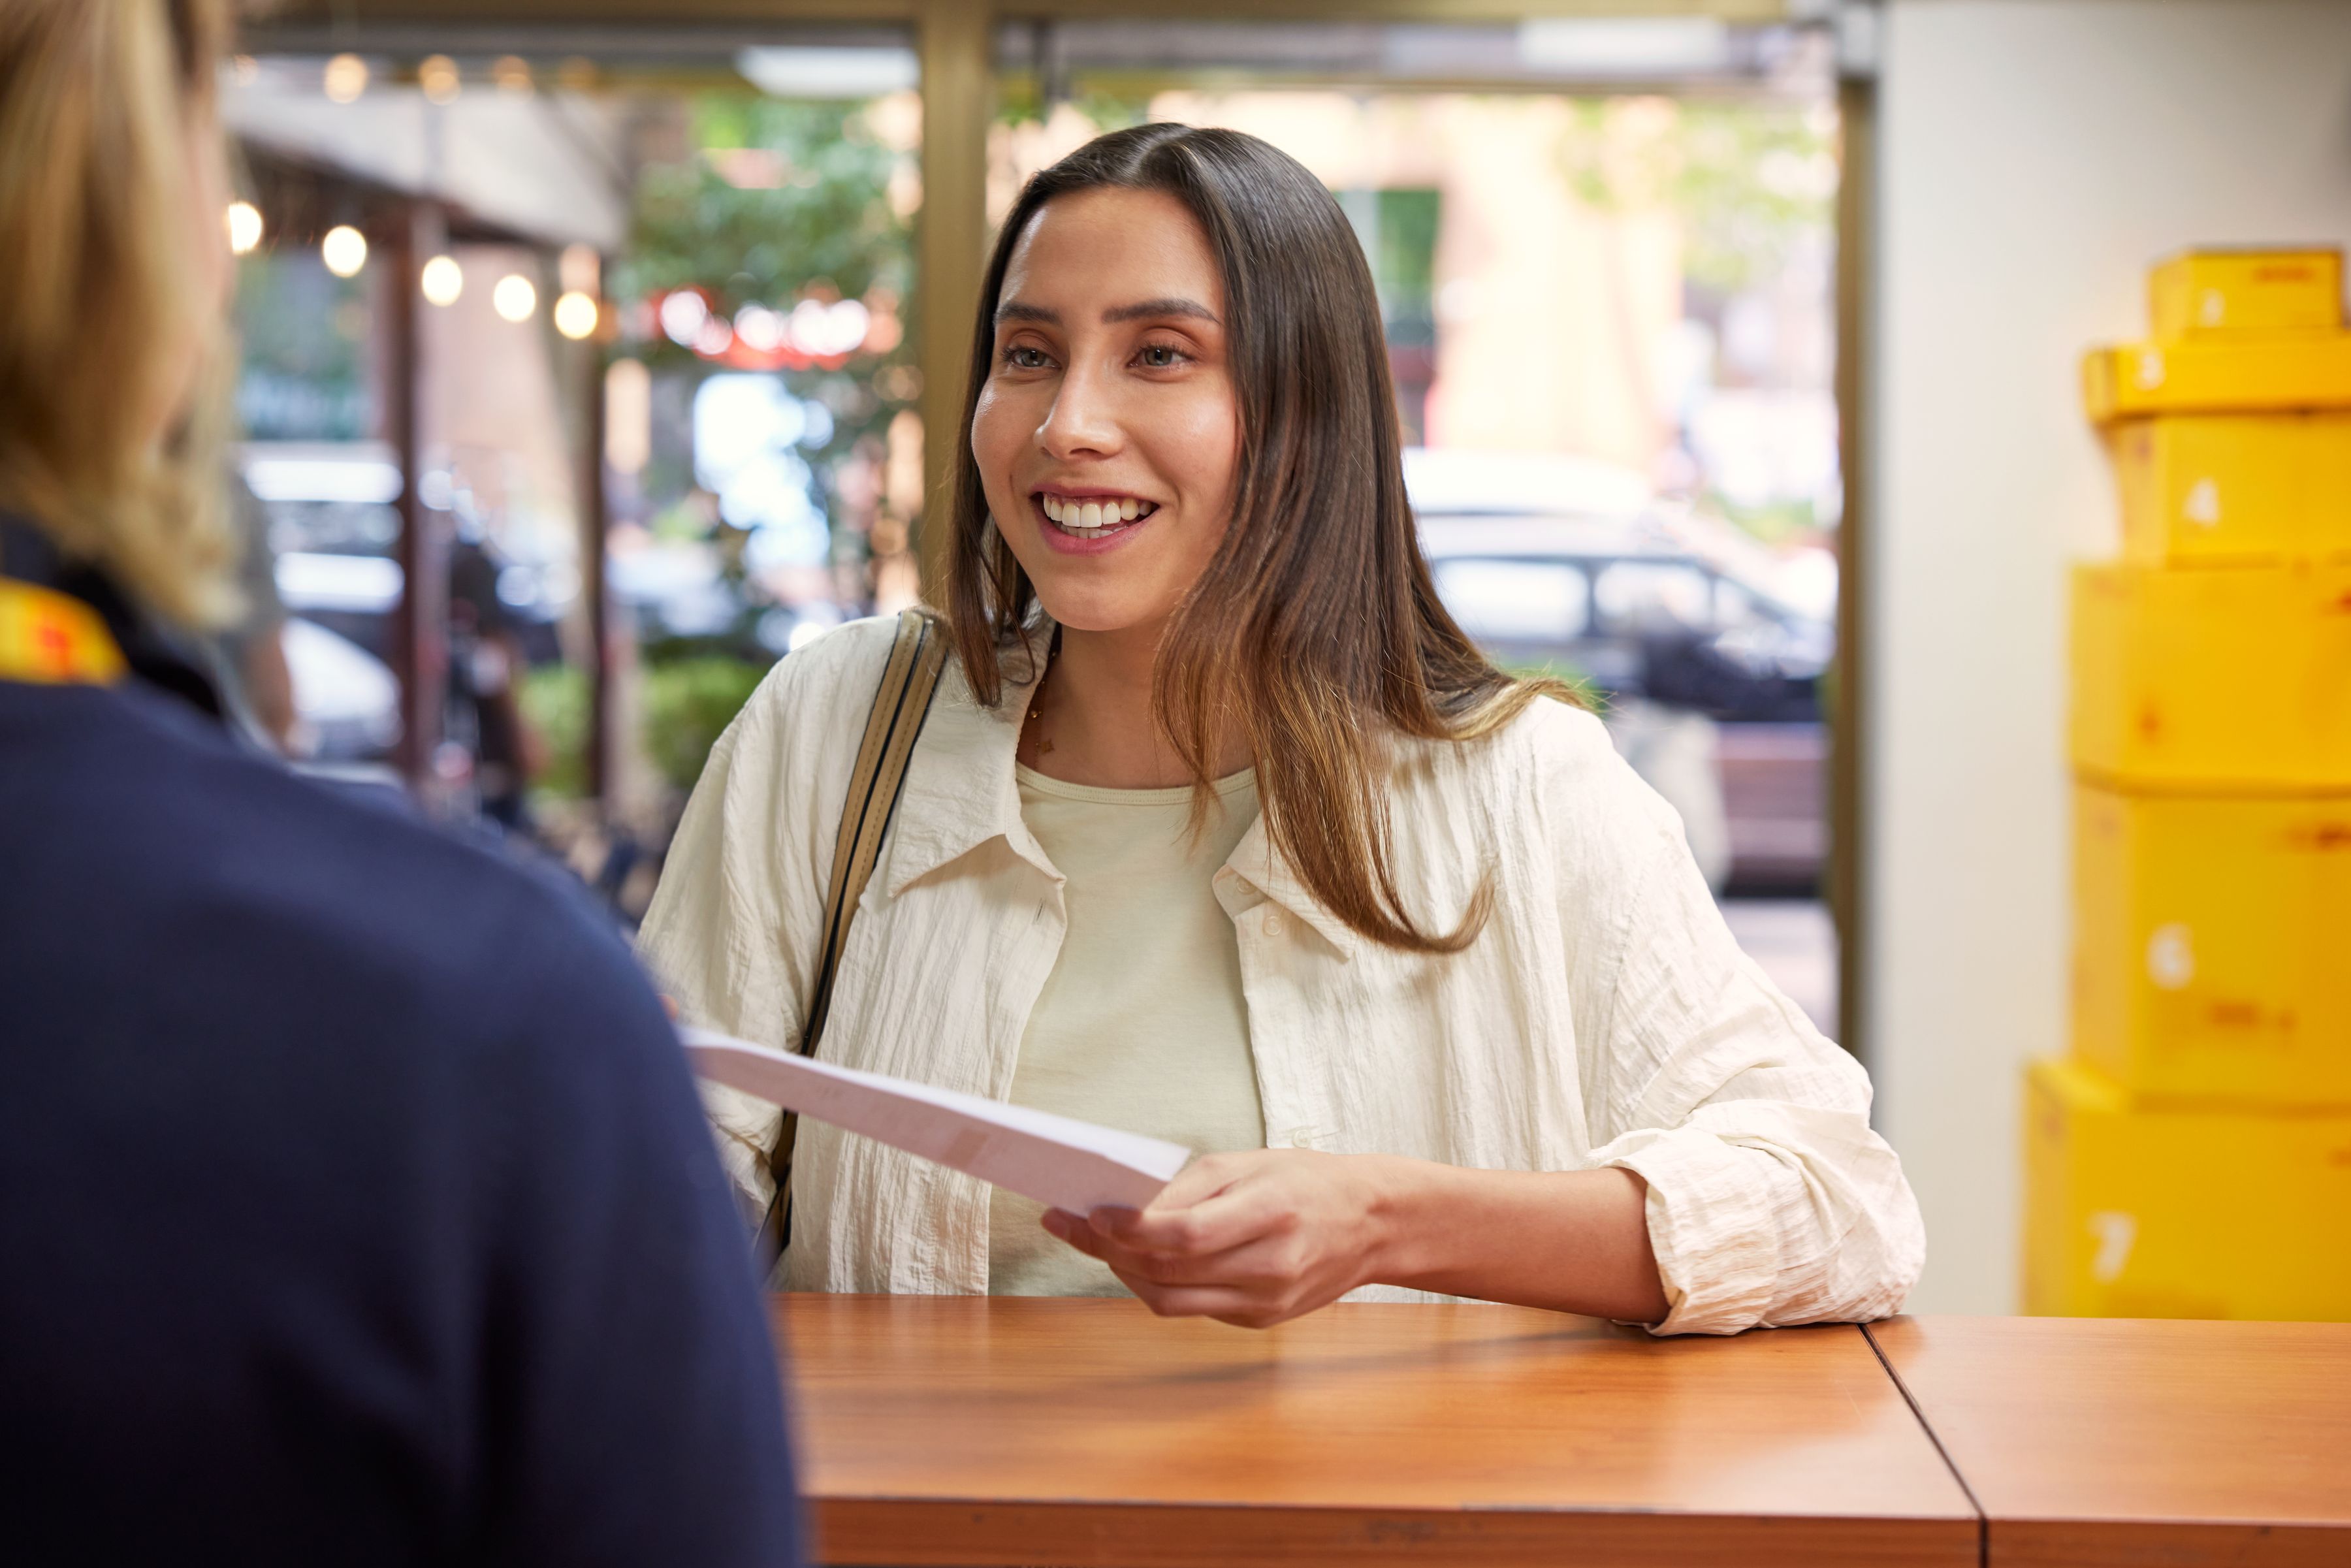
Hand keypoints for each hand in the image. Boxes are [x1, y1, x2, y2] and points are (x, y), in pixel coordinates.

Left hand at [1041, 1149, 1400, 1328]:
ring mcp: (1266, 1301)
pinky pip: (1192, 1308)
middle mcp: (1270, 1266)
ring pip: (1171, 1301)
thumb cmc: (1306, 1181)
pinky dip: (1158, 1285)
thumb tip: (1123, 1207)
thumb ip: (1188, 1188)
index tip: (1089, 1213)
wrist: (1373, 1223)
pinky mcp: (1260, 1319)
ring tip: (1096, 1243)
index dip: (1130, 1230)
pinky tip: (1140, 1260)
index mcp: (1272, 1214)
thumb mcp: (1249, 1164)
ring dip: (1124, 1273)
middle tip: (1070, 1224)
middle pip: (1169, 1271)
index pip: (1185, 1235)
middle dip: (1109, 1250)